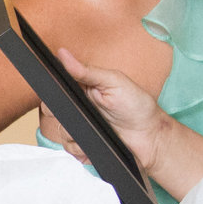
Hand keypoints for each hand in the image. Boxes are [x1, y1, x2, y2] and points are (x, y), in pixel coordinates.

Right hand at [53, 47, 177, 174]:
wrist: (150, 137)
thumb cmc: (137, 105)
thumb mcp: (113, 81)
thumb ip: (86, 70)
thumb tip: (62, 54)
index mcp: (83, 88)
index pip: (55, 88)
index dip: (52, 92)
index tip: (59, 95)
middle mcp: (78, 107)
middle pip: (52, 111)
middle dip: (62, 115)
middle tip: (82, 115)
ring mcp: (80, 127)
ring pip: (60, 131)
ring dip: (75, 134)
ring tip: (96, 130)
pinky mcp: (83, 145)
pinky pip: (69, 149)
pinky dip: (80, 149)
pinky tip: (95, 144)